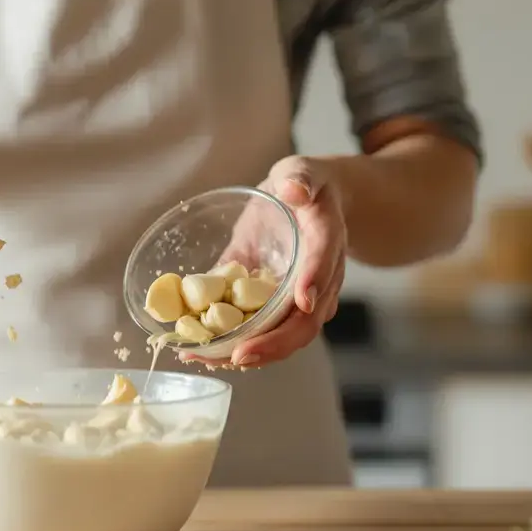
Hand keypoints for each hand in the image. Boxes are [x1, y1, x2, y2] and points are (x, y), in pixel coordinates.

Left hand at [184, 156, 346, 367]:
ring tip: (209, 359)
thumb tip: (294, 190)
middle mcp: (321, 278)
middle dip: (276, 342)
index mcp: (327, 239)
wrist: (314, 205)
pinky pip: (266, 333)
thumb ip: (299, 179)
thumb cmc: (303, 187)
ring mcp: (304, 298)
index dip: (314, 281)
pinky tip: (204, 352)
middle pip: (307, 320)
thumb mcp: (300, 171)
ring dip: (251, 353)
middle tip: (240, 355)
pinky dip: (238, 346)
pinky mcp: (280, 307)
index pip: (325, 261)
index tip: (301, 301)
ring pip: (286, 336)